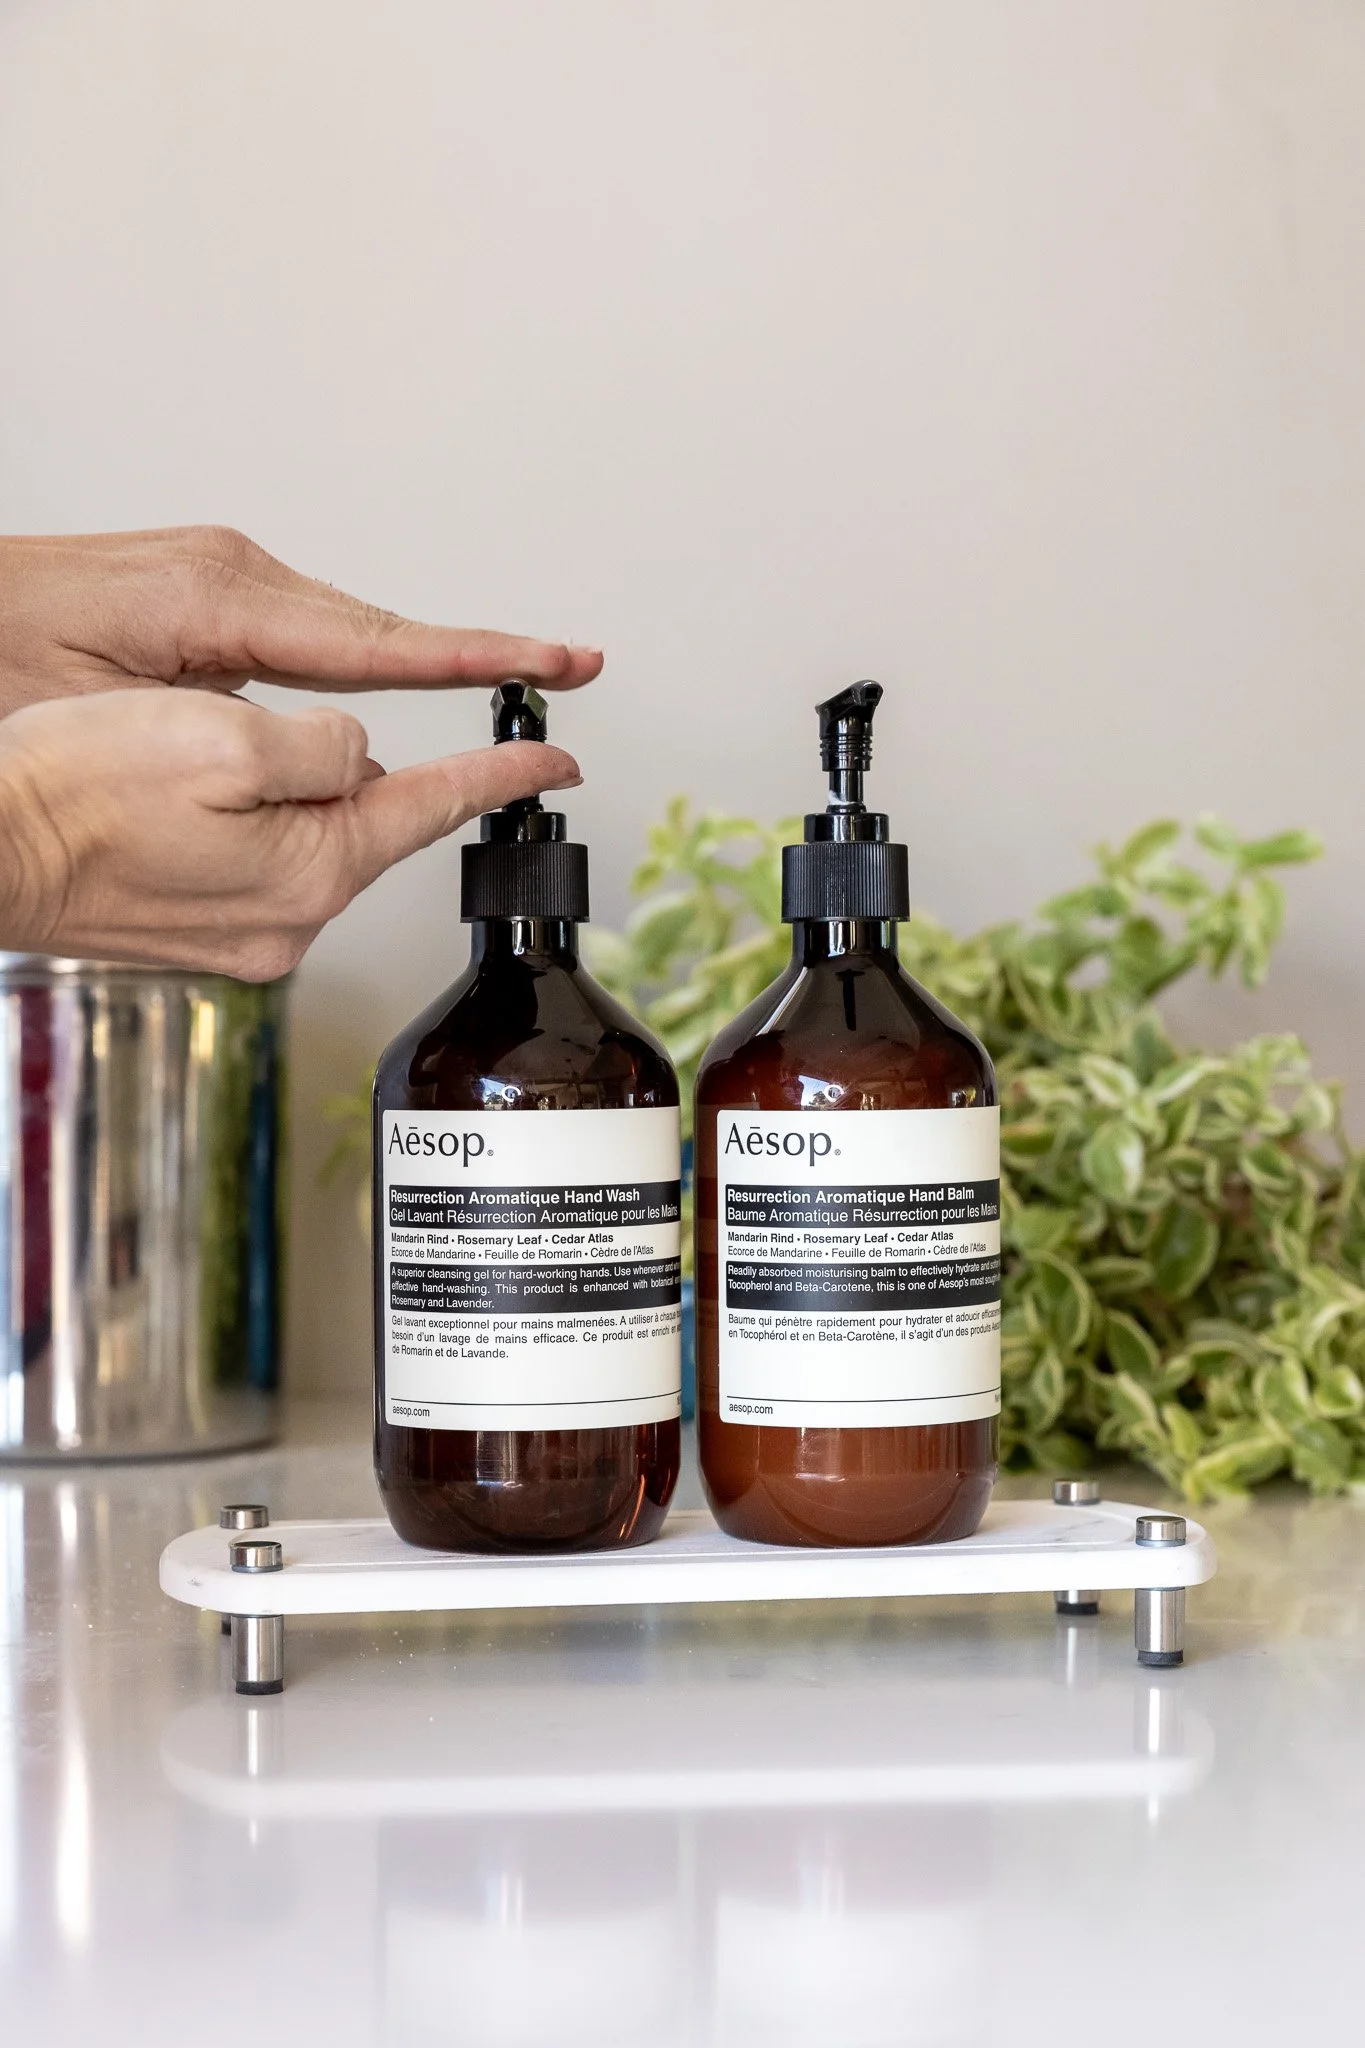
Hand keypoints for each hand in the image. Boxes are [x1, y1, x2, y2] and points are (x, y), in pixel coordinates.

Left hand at [0, 526, 600, 715]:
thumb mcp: (106, 709)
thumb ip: (225, 729)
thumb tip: (332, 753)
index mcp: (218, 599)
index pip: (378, 638)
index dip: (476, 656)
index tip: (553, 661)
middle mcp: (232, 576)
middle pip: (383, 625)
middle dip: (480, 649)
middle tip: (569, 663)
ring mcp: (220, 578)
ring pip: (350, 627)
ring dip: (424, 653)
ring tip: (511, 670)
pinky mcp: (206, 591)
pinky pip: (309, 628)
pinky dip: (366, 653)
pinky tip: (390, 677)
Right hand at [0, 690, 580, 978]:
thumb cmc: (79, 794)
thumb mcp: (220, 733)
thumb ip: (320, 743)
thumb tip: (356, 755)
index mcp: (314, 866)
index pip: (436, 807)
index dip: (504, 775)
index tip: (558, 762)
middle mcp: (293, 920)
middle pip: (362, 822)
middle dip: (339, 774)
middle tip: (259, 743)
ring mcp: (250, 939)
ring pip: (306, 842)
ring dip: (280, 800)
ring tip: (194, 776)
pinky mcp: (210, 939)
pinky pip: (260, 868)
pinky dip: (244, 830)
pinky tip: (186, 811)